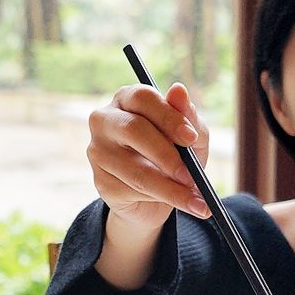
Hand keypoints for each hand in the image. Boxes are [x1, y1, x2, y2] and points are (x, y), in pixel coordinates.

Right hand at [87, 81, 210, 229]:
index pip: (143, 98)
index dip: (168, 116)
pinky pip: (132, 191)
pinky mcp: (100, 182)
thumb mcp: (190, 137)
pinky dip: (161, 200)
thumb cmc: (173, 155)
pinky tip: (179, 204)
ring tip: (196, 199)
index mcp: (128, 99)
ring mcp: (98, 152)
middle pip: (133, 129)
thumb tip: (179, 90)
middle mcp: (105, 120)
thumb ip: (188, 116)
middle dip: (167, 155)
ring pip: (135, 169)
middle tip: (192, 175)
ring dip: (170, 188)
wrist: (155, 197)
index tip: (191, 137)